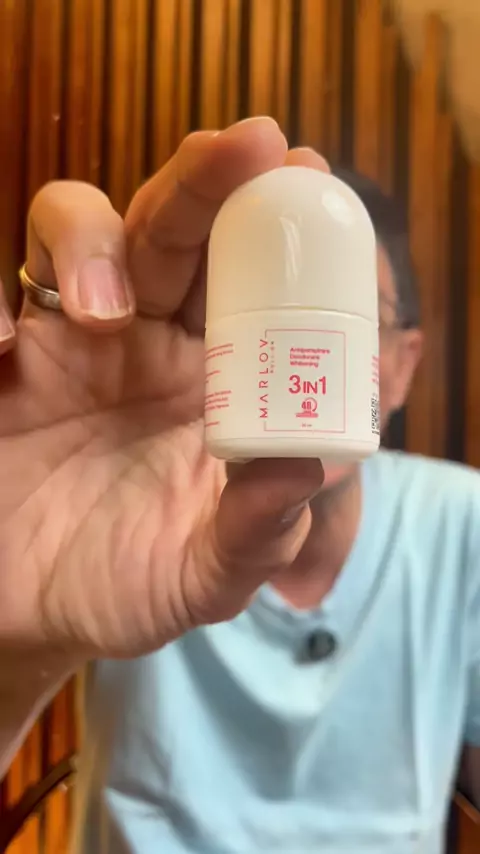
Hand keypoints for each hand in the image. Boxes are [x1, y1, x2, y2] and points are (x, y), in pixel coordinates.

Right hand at [0, 119, 325, 661]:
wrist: (30, 615)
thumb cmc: (127, 584)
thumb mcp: (205, 574)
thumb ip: (259, 529)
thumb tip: (310, 465)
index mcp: (211, 378)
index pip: (248, 280)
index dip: (276, 227)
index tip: (305, 172)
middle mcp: (144, 340)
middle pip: (171, 229)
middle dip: (205, 184)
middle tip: (244, 150)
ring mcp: (65, 340)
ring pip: (74, 227)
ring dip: (90, 239)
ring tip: (101, 310)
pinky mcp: (0, 359)